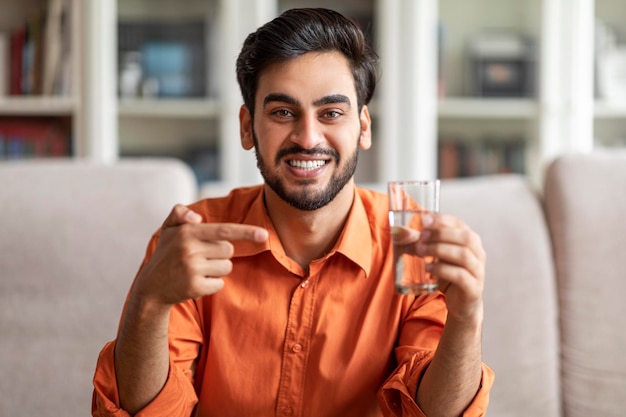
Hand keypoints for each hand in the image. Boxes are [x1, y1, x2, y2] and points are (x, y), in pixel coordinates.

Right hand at [132, 204, 268, 306]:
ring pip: (226, 267)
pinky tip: (195, 282)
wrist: (150, 287)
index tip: (264, 235)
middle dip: (220, 253)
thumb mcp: (168, 230)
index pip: (224, 230)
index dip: (246, 232)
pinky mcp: (195, 287)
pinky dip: (212, 284)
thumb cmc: (165, 254)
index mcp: (187, 232)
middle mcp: (190, 249)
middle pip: (228, 250)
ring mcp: (192, 269)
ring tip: (196, 270)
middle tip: (200, 257)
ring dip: (216, 269)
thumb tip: (196, 217)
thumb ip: (179, 214)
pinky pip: (220, 284)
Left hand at [394, 213, 485, 321]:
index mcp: (469, 240)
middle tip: (421, 237)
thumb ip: (417, 242)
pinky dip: (442, 270)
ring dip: (439, 250)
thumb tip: (397, 231)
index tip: (424, 220)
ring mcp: (477, 271)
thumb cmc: (447, 274)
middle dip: (441, 234)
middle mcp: (477, 253)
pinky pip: (460, 275)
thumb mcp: (432, 255)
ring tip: (420, 251)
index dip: (442, 220)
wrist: (461, 303)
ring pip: (463, 255)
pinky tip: (428, 269)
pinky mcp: (473, 288)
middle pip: (465, 237)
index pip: (459, 223)